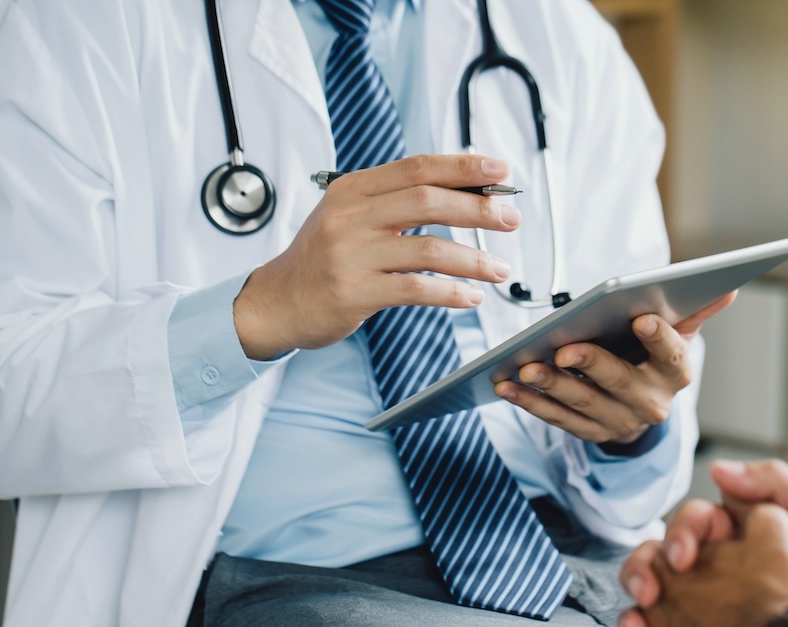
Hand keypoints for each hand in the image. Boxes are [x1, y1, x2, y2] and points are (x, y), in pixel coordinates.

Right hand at [233, 155, 519, 359]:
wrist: (276, 303)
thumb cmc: (324, 260)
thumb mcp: (350, 217)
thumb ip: (396, 202)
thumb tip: (466, 191)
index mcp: (353, 189)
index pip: (417, 167)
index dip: (463, 166)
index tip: (501, 169)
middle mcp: (350, 217)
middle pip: (428, 201)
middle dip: (479, 207)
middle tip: (511, 218)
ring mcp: (350, 255)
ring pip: (428, 248)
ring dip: (473, 259)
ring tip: (500, 269)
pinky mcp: (354, 292)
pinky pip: (415, 288)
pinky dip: (451, 292)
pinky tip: (471, 297)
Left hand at [493, 292, 735, 443]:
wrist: (643, 407)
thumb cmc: (655, 358)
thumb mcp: (678, 335)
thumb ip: (695, 311)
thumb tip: (726, 285)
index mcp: (675, 373)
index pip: (671, 355)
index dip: (658, 337)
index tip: (641, 317)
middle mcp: (650, 403)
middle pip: (619, 381)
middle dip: (590, 364)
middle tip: (564, 348)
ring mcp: (618, 421)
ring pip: (582, 403)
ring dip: (551, 385)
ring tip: (525, 366)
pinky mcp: (589, 433)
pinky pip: (556, 419)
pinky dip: (530, 402)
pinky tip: (507, 384)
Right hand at [651, 460, 787, 625]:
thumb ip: (776, 483)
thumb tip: (719, 469)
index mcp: (743, 524)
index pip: (694, 519)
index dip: (681, 533)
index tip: (683, 557)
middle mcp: (725, 557)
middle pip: (667, 553)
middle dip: (645, 564)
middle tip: (647, 587)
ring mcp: (721, 594)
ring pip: (666, 589)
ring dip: (643, 597)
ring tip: (638, 617)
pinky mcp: (720, 622)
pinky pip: (681, 622)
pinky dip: (657, 626)